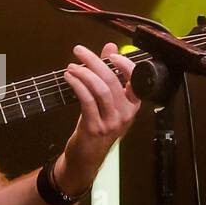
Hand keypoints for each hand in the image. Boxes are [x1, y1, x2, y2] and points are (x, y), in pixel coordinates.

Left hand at [54, 42, 141, 194]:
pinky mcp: (94, 127)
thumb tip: (110, 47)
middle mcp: (125, 113)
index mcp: (132, 105)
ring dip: (84, 73)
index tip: (110, 53)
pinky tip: (70, 78)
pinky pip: (87, 100)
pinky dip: (77, 85)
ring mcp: (111, 121)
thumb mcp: (106, 101)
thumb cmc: (97, 126)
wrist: (87, 157)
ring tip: (72, 66)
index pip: (135, 79)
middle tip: (80, 51)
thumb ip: (110, 73)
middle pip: (112, 80)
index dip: (124, 63)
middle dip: (95, 61)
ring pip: (100, 89)